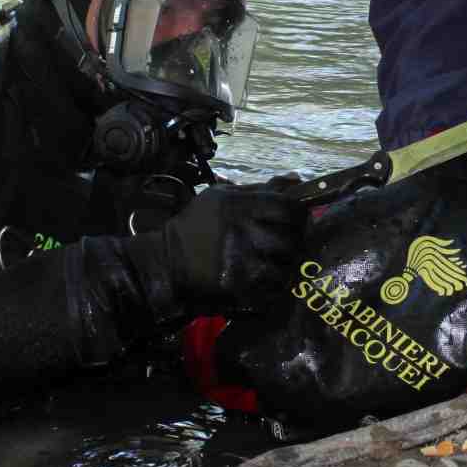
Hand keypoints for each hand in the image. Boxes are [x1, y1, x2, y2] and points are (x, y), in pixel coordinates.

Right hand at [128, 183, 307, 321]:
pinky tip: (268, 279)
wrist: (166, 262)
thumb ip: (260, 188)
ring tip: (278, 261)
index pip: (288, 208)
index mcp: (240, 206)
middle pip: (292, 237)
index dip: (300, 213)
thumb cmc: (196, 224)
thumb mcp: (222, 196)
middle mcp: (244, 232)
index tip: (298, 219)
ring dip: (287, 263)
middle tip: (290, 242)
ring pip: (286, 264)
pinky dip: (276, 284)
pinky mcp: (240, 287)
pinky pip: (274, 287)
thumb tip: (296, 179)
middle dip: (296, 240)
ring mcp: (243, 262)